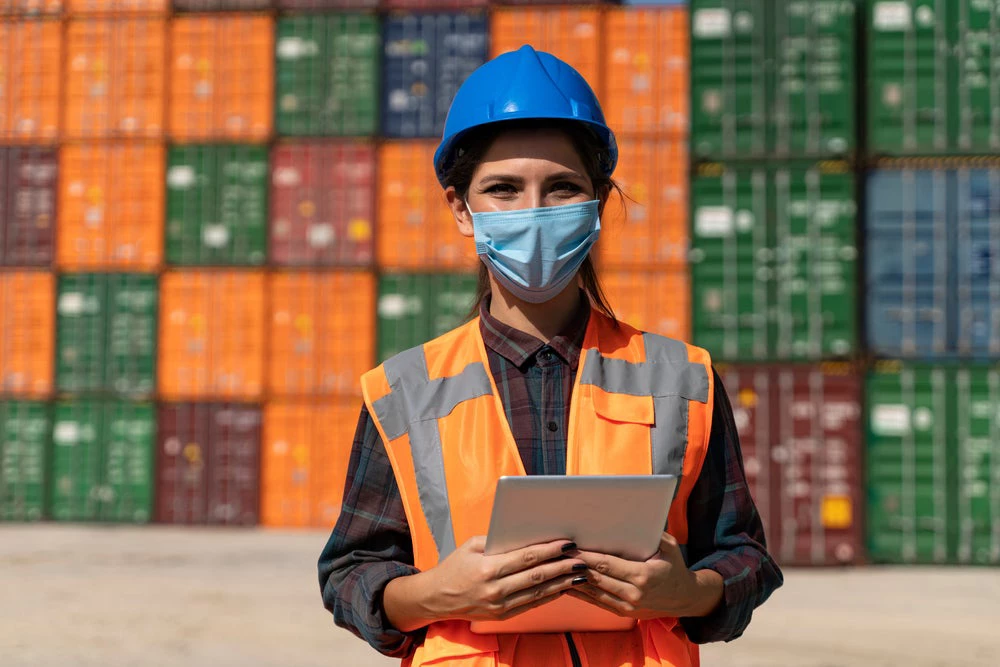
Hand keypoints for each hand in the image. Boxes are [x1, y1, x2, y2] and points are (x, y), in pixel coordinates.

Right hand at [422, 536, 587, 622]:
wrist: (436, 598)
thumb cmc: (455, 566)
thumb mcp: (471, 546)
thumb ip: (497, 540)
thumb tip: (526, 534)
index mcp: (487, 568)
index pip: (526, 558)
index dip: (549, 550)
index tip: (567, 543)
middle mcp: (495, 589)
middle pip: (537, 576)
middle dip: (562, 566)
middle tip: (582, 558)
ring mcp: (499, 605)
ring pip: (538, 593)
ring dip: (562, 583)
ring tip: (580, 574)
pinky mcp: (502, 616)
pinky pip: (531, 605)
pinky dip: (549, 596)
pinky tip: (563, 587)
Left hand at [566, 532, 716, 619]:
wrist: (685, 599)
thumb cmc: (675, 567)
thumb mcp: (670, 547)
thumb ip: (655, 533)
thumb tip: (638, 517)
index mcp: (643, 576)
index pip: (607, 565)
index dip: (587, 557)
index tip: (571, 548)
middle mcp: (633, 594)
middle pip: (596, 578)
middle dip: (575, 566)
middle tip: (557, 554)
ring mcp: (627, 606)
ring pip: (593, 593)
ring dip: (573, 581)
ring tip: (556, 569)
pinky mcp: (623, 612)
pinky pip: (597, 603)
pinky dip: (581, 594)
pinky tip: (567, 585)